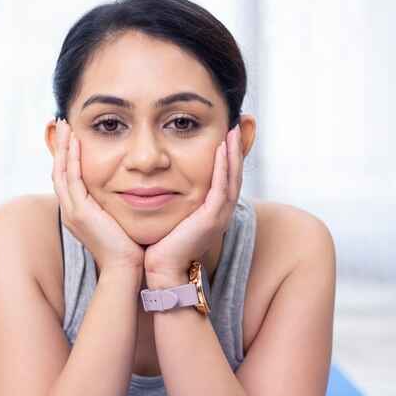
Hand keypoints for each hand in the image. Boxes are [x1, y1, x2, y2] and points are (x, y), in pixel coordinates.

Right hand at [51, 118, 144, 274]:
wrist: (126, 268)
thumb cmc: (130, 247)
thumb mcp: (121, 219)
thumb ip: (119, 204)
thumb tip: (133, 190)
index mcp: (79, 212)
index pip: (69, 178)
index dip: (68, 156)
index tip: (73, 136)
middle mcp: (71, 210)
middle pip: (59, 171)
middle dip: (61, 146)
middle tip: (63, 123)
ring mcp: (72, 211)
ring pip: (61, 171)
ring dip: (63, 147)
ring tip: (65, 125)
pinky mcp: (78, 212)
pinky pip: (72, 178)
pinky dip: (72, 158)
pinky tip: (76, 141)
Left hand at [144, 124, 243, 285]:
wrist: (161, 271)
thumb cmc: (160, 245)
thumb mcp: (170, 215)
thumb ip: (172, 199)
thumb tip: (159, 183)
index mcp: (212, 212)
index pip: (225, 178)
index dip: (228, 157)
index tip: (224, 134)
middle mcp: (220, 213)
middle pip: (234, 175)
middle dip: (236, 149)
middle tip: (236, 125)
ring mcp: (219, 216)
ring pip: (232, 178)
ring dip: (233, 153)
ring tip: (231, 131)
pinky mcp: (212, 219)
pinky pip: (222, 188)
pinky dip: (223, 168)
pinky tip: (221, 149)